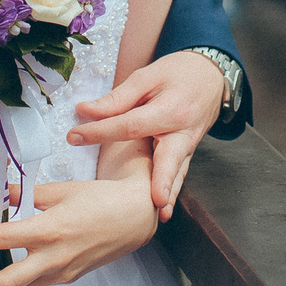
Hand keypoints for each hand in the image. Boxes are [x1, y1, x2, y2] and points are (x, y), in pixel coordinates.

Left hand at [0, 175, 157, 285]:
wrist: (136, 217)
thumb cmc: (101, 198)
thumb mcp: (61, 190)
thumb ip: (27, 196)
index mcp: (50, 231)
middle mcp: (53, 258)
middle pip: (3, 284)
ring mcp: (61, 273)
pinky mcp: (68, 277)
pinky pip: (33, 284)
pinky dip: (11, 280)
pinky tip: (0, 269)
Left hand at [68, 49, 224, 220]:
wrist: (211, 75)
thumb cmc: (177, 72)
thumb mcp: (147, 76)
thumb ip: (118, 98)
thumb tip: (85, 111)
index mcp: (171, 108)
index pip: (131, 125)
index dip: (101, 131)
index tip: (74, 136)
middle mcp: (184, 131)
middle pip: (169, 157)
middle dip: (162, 180)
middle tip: (155, 200)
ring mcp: (189, 146)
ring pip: (178, 172)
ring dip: (170, 192)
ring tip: (163, 213)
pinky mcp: (188, 153)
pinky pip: (179, 172)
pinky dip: (172, 189)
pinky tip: (165, 208)